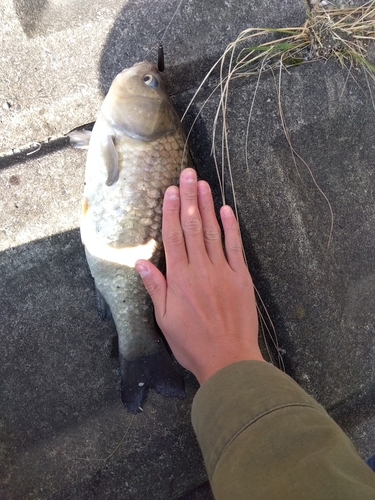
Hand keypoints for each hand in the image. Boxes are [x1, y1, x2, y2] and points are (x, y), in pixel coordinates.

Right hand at [135, 168, 263, 384]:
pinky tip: (227, 210)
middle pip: (193, 227)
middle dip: (189, 198)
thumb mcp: (165, 319)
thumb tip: (140, 262)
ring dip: (208, 206)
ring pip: (213, 232)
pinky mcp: (241, 277)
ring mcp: (223, 271)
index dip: (170, 211)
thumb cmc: (192, 343)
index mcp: (180, 278)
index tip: (169, 191)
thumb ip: (155, 288)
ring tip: (203, 184)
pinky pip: (235, 247)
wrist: (228, 359)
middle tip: (187, 174)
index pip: (173, 237)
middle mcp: (200, 269)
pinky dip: (231, 227)